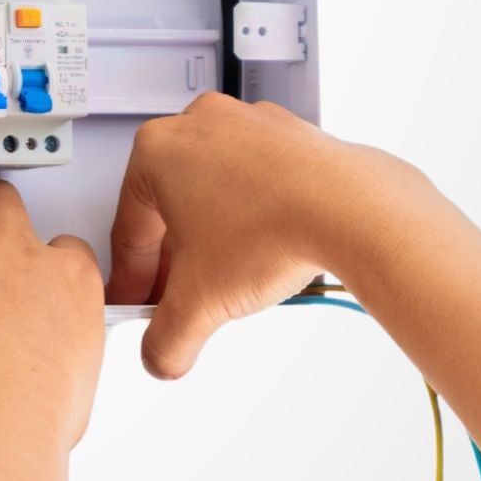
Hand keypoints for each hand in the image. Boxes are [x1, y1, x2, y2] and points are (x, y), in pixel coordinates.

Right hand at [108, 92, 429, 378]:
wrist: (352, 211)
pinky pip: (254, 184)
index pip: (128, 231)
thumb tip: (161, 356)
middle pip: (169, 210)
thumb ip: (164, 342)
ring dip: (211, 241)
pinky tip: (260, 256)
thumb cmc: (273, 231)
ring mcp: (248, 124)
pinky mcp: (291, 136)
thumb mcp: (197, 305)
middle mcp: (200, 126)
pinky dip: (250, 220)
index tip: (137, 301)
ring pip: (212, 195)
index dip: (130, 280)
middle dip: (172, 262)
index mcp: (157, 151)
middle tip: (178, 299)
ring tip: (224, 283)